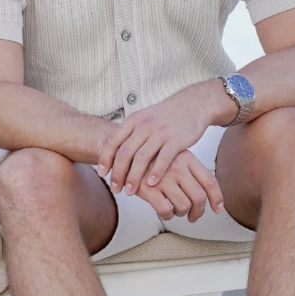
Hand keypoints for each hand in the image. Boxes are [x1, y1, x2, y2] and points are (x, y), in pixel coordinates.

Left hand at [98, 83, 225, 197]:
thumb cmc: (165, 116)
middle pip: (125, 153)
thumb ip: (130, 134)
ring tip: (130, 191)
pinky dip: (156, 172)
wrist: (192, 104)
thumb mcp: (143, 118)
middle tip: (115, 188)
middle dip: (118, 173)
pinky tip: (151, 184)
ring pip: (142, 158)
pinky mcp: (177, 139)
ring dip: (134, 177)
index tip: (102, 174)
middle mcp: (145, 125)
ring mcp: (161, 132)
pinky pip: (163, 159)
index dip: (105, 159)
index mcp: (133, 120)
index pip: (113, 141)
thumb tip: (112, 153)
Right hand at [131, 151, 223, 221]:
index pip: (209, 182)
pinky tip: (164, 212)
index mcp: (187, 159)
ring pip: (183, 205)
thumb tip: (206, 190)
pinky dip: (167, 215)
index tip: (218, 208)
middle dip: (199, 211)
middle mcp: (178, 168)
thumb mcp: (174, 155)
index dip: (217, 198)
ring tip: (176, 212)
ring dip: (182, 213)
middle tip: (194, 216)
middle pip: (199, 197)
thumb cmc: (151, 156)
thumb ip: (189, 170)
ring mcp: (163, 178)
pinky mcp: (148, 189)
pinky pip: (165, 210)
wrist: (124, 150)